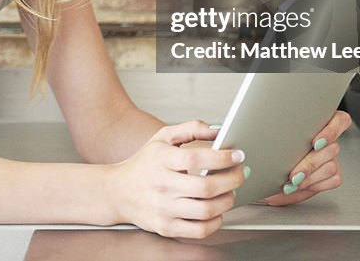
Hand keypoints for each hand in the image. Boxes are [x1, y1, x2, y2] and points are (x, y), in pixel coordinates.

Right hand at [105, 120, 247, 238]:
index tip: (238, 155)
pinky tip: (217, 210)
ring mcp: (163, 208)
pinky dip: (216, 221)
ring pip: (206, 210)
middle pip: (206, 187)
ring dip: (227, 200)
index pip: (197, 158)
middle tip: (242, 173)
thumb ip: (191, 129)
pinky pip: (199, 230)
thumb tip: (218, 130)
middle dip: (233, 179)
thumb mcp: (162, 138)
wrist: (117, 192)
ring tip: (230, 191)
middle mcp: (162, 185)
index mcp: (162, 160)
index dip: (223, 158)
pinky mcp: (166, 227)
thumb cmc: (144, 164)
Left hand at [258, 110, 352, 205]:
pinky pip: (334, 179)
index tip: (314, 143)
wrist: (265, 175)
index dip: (331, 131)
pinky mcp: (333, 174)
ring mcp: (331, 156)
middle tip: (293, 174)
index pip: (339, 120)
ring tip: (292, 182)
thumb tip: (267, 130)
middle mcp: (326, 139)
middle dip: (310, 164)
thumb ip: (276, 131)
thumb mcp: (268, 137)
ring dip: (310, 177)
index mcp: (315, 122)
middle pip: (332, 148)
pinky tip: (299, 186)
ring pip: (332, 165)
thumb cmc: (268, 151)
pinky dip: (314, 185)